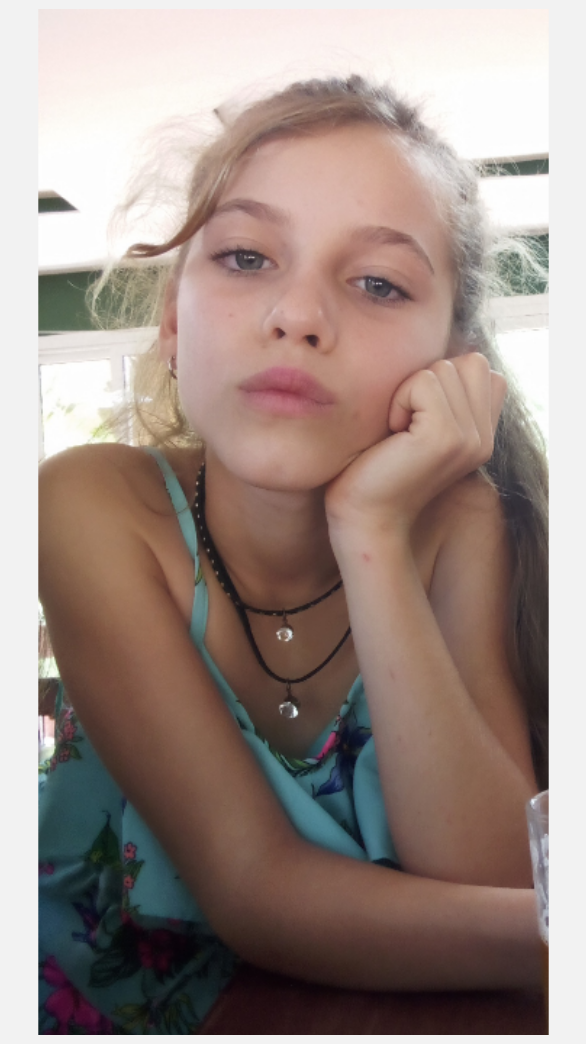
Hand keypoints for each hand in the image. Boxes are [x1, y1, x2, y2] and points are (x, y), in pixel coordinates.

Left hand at [326, 352, 505, 536]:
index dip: (439, 379)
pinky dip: (400, 399)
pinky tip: (393, 433)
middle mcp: (485, 438)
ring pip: (445, 368)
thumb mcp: (416, 424)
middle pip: (468, 361)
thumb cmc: (376, 469)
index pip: (480, 367)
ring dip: (409, 390)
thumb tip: (448, 347)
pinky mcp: (447, 438)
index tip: (414, 420)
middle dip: (427, 380)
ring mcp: (471, 439)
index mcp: (483, 434)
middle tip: (404, 424)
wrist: (364, 517)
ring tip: (398, 432)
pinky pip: (425, 381)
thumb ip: (442, 393)